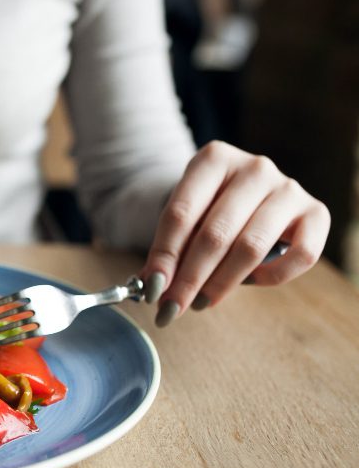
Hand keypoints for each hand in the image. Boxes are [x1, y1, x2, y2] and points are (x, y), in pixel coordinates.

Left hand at [141, 141, 329, 325]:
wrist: (250, 191)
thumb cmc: (210, 207)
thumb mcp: (185, 216)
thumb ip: (170, 247)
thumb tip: (152, 285)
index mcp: (214, 158)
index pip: (181, 214)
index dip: (164, 256)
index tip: (151, 290)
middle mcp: (255, 168)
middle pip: (215, 234)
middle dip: (189, 278)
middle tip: (171, 308)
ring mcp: (289, 188)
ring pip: (251, 247)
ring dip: (221, 283)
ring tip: (200, 302)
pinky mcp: (317, 212)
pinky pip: (300, 256)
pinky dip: (271, 276)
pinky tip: (250, 281)